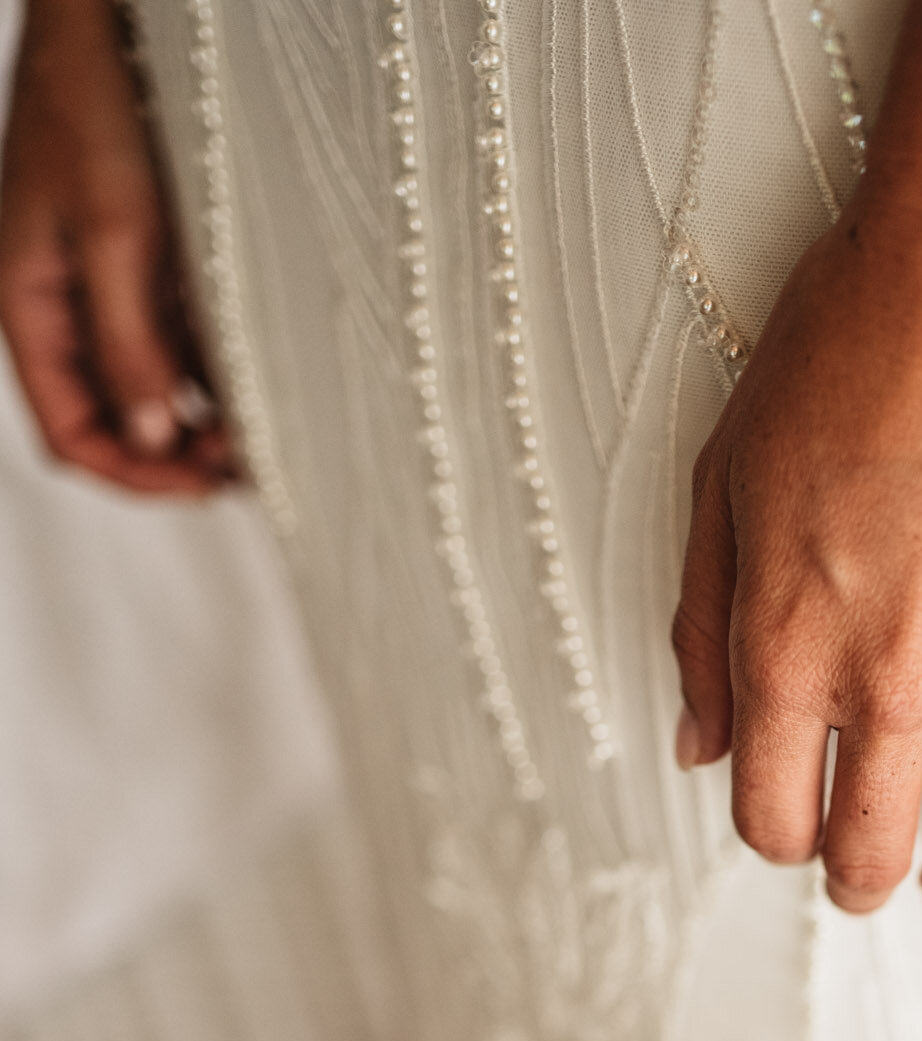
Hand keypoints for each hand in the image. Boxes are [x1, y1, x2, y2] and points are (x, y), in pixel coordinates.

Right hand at [0, 0, 231, 492]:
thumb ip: (130, 339)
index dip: (136, 474)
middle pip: (114, 424)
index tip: (205, 484)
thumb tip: (156, 434)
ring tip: (266, 433)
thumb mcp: (115, 229)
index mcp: (27, 305)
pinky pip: (179, 344)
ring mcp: (106, 289)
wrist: (114, 18)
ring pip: (152, 392)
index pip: (71, 435)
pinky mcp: (147, 266)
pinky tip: (261, 380)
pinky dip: (216, 373)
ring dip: (204, 423)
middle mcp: (64, 308)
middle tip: (249, 465)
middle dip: (175, 458)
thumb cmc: (98, 99)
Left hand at [672, 0, 921, 911]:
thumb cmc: (857, 334)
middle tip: (870, 877)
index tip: (793, 825)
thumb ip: (702, 624)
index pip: (773, 816)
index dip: (779, 836)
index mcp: (789, 645)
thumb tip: (699, 745)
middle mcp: (894, 681)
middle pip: (872, 849)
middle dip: (861, 879)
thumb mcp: (726, 471)